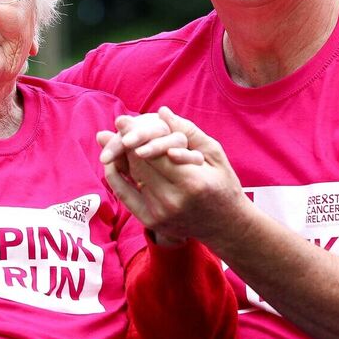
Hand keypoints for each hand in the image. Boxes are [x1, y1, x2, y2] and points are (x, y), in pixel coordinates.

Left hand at [99, 107, 245, 246]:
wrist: (226, 226)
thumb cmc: (223, 185)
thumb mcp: (214, 155)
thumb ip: (188, 132)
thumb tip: (162, 112)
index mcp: (191, 182)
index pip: (154, 153)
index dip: (136, 134)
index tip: (123, 119)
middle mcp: (172, 200)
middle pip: (139, 163)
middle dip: (125, 142)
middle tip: (117, 124)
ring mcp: (160, 214)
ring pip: (132, 176)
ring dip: (121, 156)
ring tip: (113, 138)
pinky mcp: (151, 221)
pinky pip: (125, 194)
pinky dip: (116, 176)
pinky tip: (112, 161)